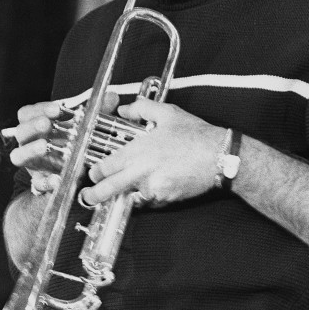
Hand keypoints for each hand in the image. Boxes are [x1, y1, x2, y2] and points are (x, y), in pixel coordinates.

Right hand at [2, 93, 120, 193]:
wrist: (74, 174)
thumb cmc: (75, 142)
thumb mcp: (89, 125)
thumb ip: (99, 111)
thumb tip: (112, 97)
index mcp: (37, 125)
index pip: (29, 113)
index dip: (41, 109)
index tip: (58, 108)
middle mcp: (30, 142)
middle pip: (21, 131)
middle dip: (33, 126)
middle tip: (46, 124)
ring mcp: (32, 163)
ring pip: (18, 155)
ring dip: (30, 150)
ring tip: (43, 147)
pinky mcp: (39, 182)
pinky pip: (36, 183)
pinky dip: (45, 181)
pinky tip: (56, 179)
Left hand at [81, 98, 226, 206]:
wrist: (219, 156)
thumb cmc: (195, 136)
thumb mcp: (167, 114)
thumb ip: (141, 109)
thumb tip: (126, 109)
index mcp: (137, 152)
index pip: (105, 167)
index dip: (95, 172)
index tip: (93, 174)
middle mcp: (141, 173)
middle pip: (108, 189)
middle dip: (95, 195)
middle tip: (88, 197)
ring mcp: (153, 189)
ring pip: (130, 196)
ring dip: (127, 193)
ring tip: (131, 186)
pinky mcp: (166, 200)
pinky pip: (150, 200)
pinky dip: (149, 195)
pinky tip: (157, 183)